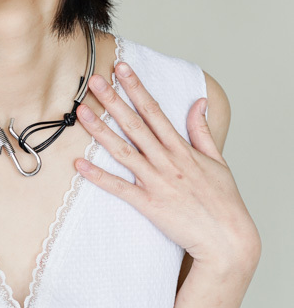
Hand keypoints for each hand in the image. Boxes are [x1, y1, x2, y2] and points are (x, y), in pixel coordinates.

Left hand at [73, 62, 260, 271]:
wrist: (227, 239)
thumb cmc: (224, 201)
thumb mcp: (217, 160)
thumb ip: (202, 130)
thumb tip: (199, 102)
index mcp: (182, 149)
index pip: (154, 111)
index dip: (137, 88)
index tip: (122, 69)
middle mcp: (167, 161)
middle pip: (135, 125)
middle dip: (113, 100)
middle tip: (94, 81)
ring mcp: (157, 182)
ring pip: (123, 151)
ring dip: (100, 131)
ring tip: (82, 112)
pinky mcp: (149, 204)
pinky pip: (119, 188)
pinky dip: (98, 177)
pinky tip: (79, 164)